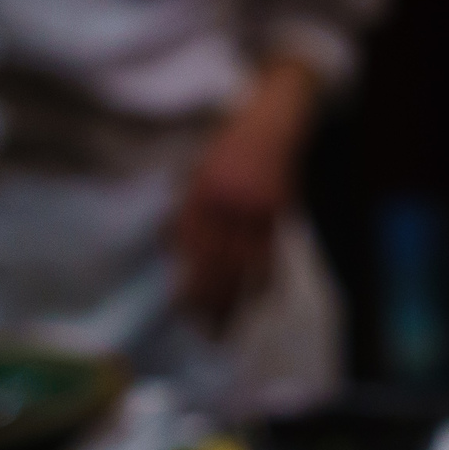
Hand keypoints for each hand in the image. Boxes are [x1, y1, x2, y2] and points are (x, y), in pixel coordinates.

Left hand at [174, 58, 320, 320]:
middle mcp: (230, 203)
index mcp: (203, 191)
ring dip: (236, 300)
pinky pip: (271, 256)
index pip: (192, 247)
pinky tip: (256, 300)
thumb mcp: (196, 168)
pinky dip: (263, 281)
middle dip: (210, 301)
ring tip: (225, 328)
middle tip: (203, 331)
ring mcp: (258, 210)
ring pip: (246, 267)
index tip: (180, 308)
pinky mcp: (280, 213)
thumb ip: (185, 207)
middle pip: (219, 263)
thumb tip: (168, 245)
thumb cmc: (229, 143)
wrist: (274, 118)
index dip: (188, 280)